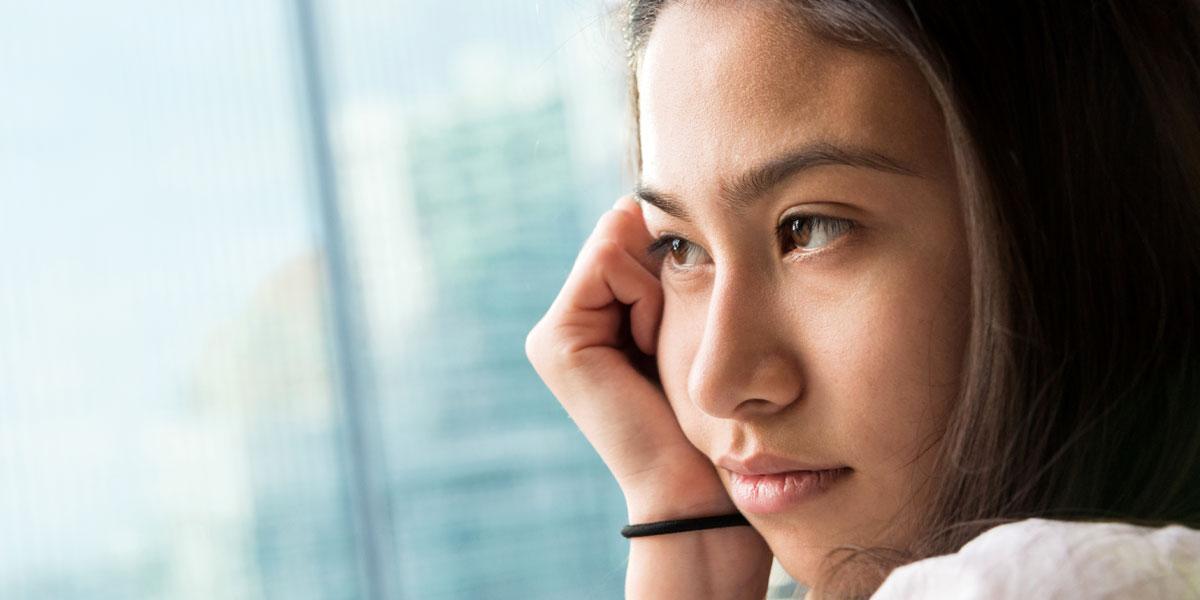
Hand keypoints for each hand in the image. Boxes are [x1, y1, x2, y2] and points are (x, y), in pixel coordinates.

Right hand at [525, 196, 735, 519]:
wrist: (695, 485)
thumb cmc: (706, 411)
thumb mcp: (685, 319)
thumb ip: (655, 264)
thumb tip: (629, 201)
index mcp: (595, 318)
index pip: (631, 236)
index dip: (671, 263)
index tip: (684, 327)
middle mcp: (567, 322)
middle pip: (622, 235)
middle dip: (663, 273)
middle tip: (672, 342)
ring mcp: (554, 333)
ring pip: (616, 244)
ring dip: (659, 289)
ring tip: (662, 348)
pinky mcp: (555, 340)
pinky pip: (609, 262)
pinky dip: (646, 298)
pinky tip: (650, 348)